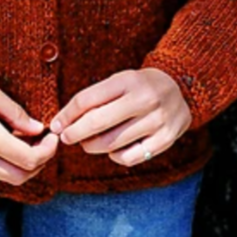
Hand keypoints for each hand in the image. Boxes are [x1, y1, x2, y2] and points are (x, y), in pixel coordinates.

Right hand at [0, 69, 58, 184]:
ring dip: (22, 164)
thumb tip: (36, 127)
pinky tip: (9, 141)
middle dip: (39, 163)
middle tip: (45, 142)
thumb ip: (14, 111)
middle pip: (20, 176)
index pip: (28, 159)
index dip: (47, 150)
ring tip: (28, 139)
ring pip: (5, 177)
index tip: (53, 135)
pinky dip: (5, 162)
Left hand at [48, 68, 191, 166]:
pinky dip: (115, 156)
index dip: (67, 114)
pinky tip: (112, 149)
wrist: (181, 89)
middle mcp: (144, 99)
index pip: (88, 99)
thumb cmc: (139, 86)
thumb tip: (63, 121)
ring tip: (88, 143)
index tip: (56, 124)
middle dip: (74, 133)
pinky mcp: (166, 139)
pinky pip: (130, 157)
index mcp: (128, 80)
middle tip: (65, 137)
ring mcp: (156, 120)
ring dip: (92, 146)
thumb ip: (95, 98)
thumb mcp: (119, 82)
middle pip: (97, 123)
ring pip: (112, 143)